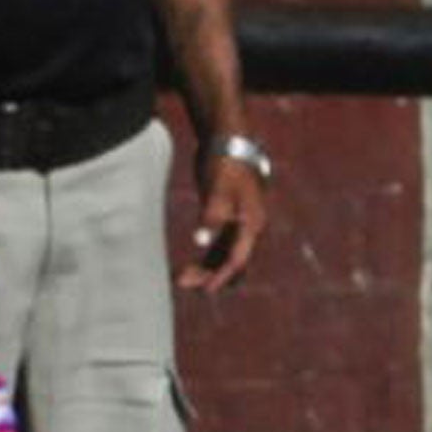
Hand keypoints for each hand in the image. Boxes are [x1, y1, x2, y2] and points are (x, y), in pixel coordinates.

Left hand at [178, 152, 266, 291]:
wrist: (228, 142)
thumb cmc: (226, 164)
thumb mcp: (219, 189)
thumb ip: (212, 215)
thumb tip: (202, 240)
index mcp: (251, 224)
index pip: (237, 259)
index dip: (221, 276)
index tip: (205, 290)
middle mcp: (248, 228)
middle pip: (232, 262)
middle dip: (210, 276)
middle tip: (183, 282)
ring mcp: (238, 224)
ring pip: (224, 256)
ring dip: (206, 269)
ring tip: (180, 278)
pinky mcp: (226, 218)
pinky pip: (219, 247)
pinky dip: (206, 257)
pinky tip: (190, 265)